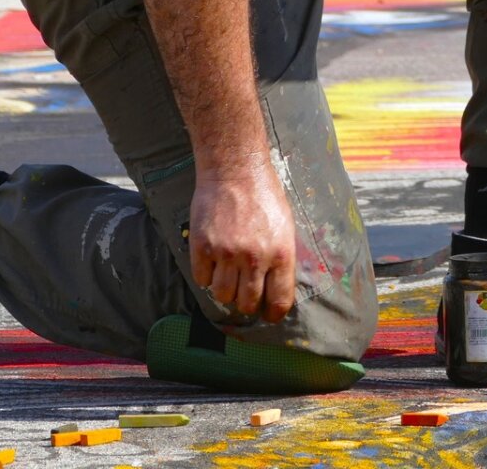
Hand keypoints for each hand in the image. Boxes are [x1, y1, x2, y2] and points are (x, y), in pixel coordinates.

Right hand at [188, 155, 297, 323]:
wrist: (234, 170)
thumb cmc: (264, 195)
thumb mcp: (284, 226)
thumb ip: (280, 257)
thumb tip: (275, 287)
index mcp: (281, 253)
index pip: (279, 300)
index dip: (274, 314)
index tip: (269, 315)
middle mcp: (254, 258)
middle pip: (248, 303)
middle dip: (247, 304)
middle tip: (245, 295)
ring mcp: (227, 253)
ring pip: (222, 295)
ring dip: (225, 290)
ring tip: (228, 275)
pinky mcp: (203, 247)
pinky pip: (201, 279)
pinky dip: (206, 275)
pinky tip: (212, 261)